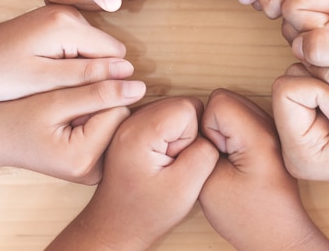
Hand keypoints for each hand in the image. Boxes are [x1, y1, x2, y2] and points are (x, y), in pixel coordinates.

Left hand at [0, 4, 140, 100]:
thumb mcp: (44, 81)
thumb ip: (88, 75)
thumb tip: (129, 73)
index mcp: (67, 25)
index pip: (115, 54)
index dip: (106, 80)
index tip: (79, 95)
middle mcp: (70, 14)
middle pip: (107, 50)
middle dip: (95, 74)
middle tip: (63, 92)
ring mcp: (63, 16)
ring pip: (95, 50)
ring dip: (83, 70)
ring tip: (54, 84)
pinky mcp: (57, 23)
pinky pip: (81, 46)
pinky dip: (73, 63)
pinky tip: (50, 74)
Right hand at [0, 79, 143, 184]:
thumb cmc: (16, 118)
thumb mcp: (55, 100)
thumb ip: (98, 93)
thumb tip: (139, 87)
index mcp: (85, 158)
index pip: (119, 111)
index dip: (98, 95)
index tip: (70, 100)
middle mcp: (95, 172)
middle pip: (121, 120)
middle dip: (100, 106)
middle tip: (65, 110)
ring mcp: (95, 172)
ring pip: (116, 125)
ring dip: (97, 113)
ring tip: (66, 118)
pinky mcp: (95, 167)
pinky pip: (108, 134)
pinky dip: (94, 123)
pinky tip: (71, 124)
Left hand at [46, 97, 217, 250]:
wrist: (117, 224)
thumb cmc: (146, 212)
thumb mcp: (185, 188)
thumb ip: (205, 152)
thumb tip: (210, 131)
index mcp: (139, 132)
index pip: (188, 107)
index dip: (194, 135)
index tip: (178, 161)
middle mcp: (129, 120)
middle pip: (181, 104)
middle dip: (186, 133)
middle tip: (171, 163)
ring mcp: (129, 121)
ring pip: (174, 109)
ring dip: (178, 135)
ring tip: (164, 163)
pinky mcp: (133, 127)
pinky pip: (165, 118)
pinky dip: (169, 136)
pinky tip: (159, 159)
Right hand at [200, 89, 328, 250]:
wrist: (278, 237)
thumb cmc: (248, 218)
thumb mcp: (210, 184)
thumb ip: (198, 149)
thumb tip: (196, 127)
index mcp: (258, 135)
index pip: (218, 100)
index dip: (207, 127)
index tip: (217, 155)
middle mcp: (270, 126)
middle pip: (226, 98)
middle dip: (214, 125)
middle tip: (222, 158)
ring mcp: (272, 130)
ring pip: (232, 107)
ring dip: (223, 130)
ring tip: (231, 162)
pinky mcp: (269, 137)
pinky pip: (240, 119)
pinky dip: (232, 134)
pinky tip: (237, 160)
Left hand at [272, 63, 328, 189]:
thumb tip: (306, 46)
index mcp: (300, 155)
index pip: (284, 91)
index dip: (321, 89)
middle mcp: (291, 148)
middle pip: (286, 83)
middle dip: (324, 84)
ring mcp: (299, 136)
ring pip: (298, 79)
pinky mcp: (311, 123)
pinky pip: (310, 84)